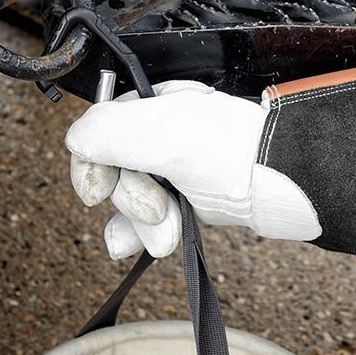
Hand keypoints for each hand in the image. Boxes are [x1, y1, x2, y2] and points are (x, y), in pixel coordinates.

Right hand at [65, 80, 320, 259]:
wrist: (280, 183)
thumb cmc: (233, 150)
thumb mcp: (163, 130)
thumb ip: (109, 130)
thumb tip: (75, 140)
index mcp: (151, 107)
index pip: (97, 136)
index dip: (92, 167)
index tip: (97, 192)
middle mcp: (158, 135)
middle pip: (112, 174)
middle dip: (129, 201)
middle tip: (159, 208)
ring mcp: (171, 170)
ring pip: (127, 202)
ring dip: (138, 224)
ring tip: (167, 235)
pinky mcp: (185, 199)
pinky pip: (144, 220)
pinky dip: (136, 234)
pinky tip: (133, 247)